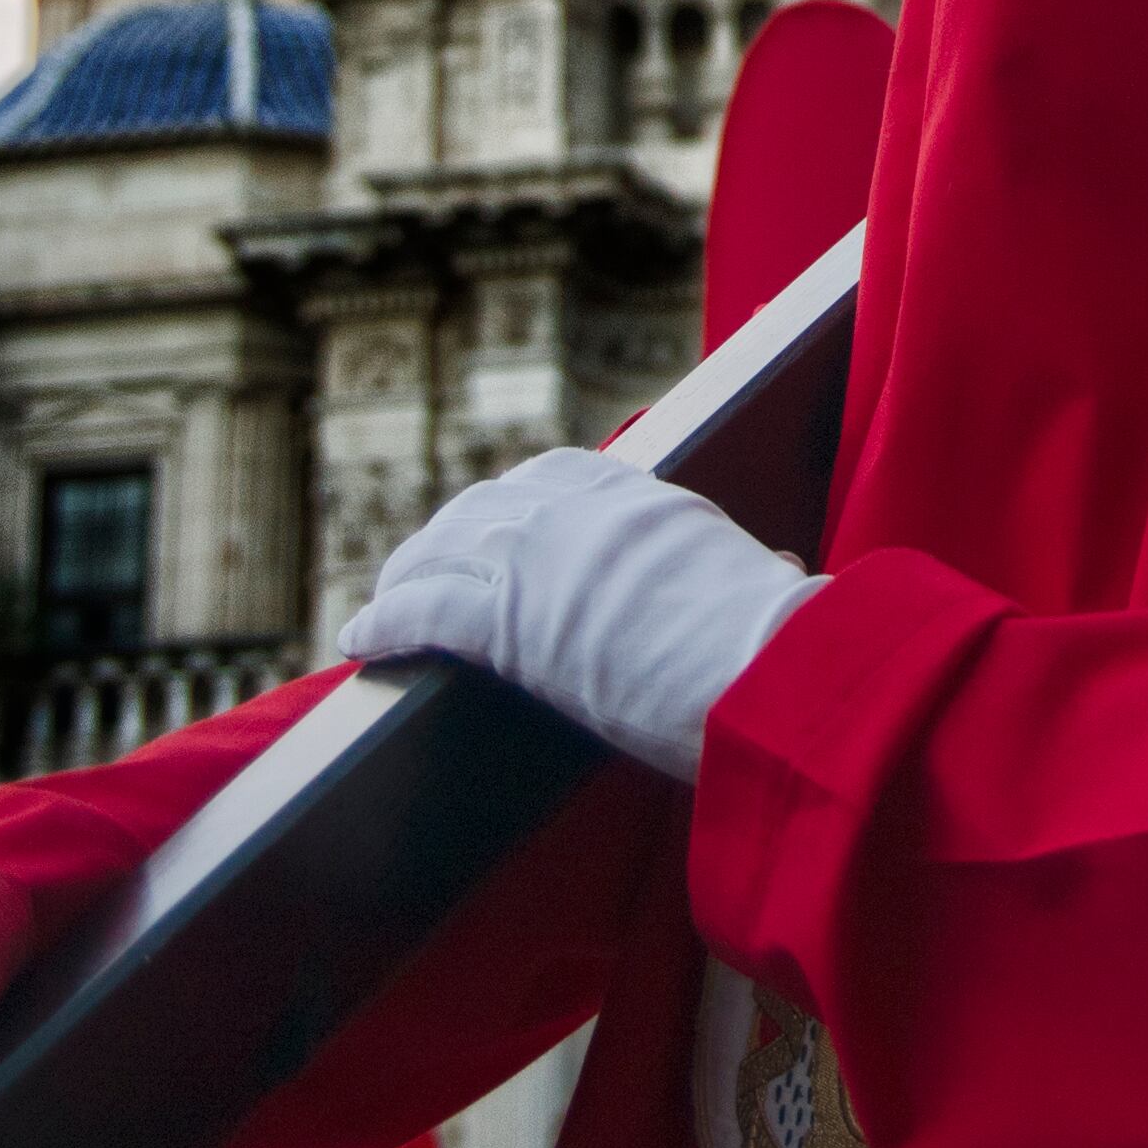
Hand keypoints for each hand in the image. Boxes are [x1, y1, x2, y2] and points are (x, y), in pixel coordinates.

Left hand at [337, 447, 819, 780]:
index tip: (506, 520)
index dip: (522, 500)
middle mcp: (588, 515)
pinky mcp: (510, 618)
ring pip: (446, 549)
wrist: (773, 671)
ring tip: (385, 604)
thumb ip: (758, 573)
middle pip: (491, 504)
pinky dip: (386, 621)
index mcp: (653, 503)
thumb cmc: (789, 648)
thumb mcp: (769, 586)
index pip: (565, 476)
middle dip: (451, 534)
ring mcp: (544, 557)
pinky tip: (358, 641)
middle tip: (426, 566)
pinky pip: (425, 609)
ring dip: (409, 574)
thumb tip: (784, 576)